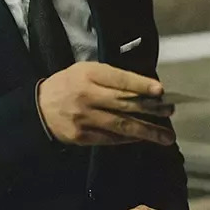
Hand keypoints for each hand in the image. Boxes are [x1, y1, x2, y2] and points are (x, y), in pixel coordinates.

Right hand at [37, 62, 175, 145]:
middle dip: (151, 109)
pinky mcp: (82, 136)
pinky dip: (129, 139)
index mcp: (88, 74)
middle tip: (170, 112)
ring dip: (146, 131)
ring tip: (166, 136)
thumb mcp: (86, 71)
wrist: (39, 109)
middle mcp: (87, 96)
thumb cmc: (68, 84)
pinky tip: (143, 138)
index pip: (119, 80)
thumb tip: (144, 87)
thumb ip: (111, 77)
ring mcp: (84, 118)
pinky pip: (111, 139)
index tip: (161, 91)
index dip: (141, 85)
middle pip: (124, 103)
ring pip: (121, 125)